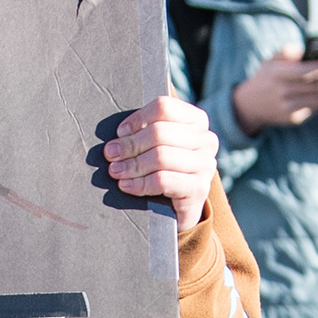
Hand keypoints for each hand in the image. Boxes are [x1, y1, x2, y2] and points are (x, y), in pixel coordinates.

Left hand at [102, 93, 218, 232]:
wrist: (177, 209)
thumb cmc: (163, 170)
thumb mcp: (155, 146)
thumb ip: (144, 132)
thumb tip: (119, 135)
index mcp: (196, 121)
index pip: (164, 108)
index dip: (138, 119)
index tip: (120, 133)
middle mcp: (206, 140)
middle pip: (160, 132)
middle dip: (130, 144)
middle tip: (111, 154)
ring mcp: (205, 164)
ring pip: (160, 156)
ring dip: (132, 165)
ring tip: (115, 171)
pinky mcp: (199, 188)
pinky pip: (163, 180)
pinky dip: (140, 183)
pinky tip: (126, 185)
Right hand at [231, 32, 317, 133]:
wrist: (250, 105)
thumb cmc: (266, 78)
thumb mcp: (270, 61)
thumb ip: (285, 52)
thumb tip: (302, 49)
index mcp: (277, 74)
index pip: (304, 70)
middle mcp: (282, 92)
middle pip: (314, 84)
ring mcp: (287, 107)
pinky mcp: (293, 119)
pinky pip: (315, 108)